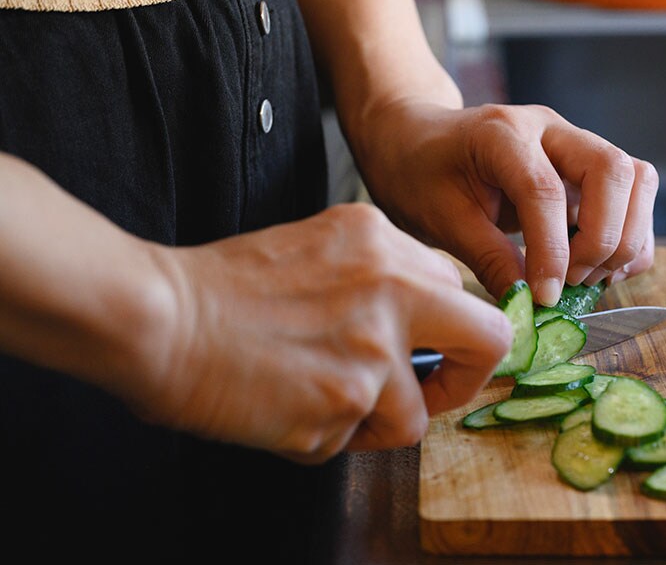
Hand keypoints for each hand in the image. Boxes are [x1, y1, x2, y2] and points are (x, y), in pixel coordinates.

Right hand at [133, 204, 510, 462]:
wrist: (161, 316)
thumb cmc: (226, 289)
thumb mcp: (319, 250)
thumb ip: (379, 281)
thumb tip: (417, 331)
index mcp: (383, 241)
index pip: (459, 291)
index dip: (450, 334)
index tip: (436, 354)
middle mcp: (392, 286)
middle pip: (488, 338)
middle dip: (465, 378)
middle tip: (430, 391)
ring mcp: (374, 345)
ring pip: (415, 415)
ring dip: (372, 423)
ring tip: (317, 402)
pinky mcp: (347, 399)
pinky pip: (358, 440)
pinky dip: (326, 437)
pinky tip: (286, 407)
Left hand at [354, 101, 658, 305]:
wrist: (417, 141)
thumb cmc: (421, 173)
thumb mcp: (442, 219)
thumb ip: (489, 258)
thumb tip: (531, 306)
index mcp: (502, 133)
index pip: (546, 191)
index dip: (553, 251)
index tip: (546, 297)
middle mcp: (549, 128)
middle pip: (613, 171)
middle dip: (605, 238)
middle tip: (573, 282)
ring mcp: (574, 144)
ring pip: (636, 179)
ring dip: (626, 237)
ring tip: (588, 278)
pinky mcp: (586, 166)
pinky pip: (633, 195)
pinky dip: (630, 236)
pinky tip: (600, 268)